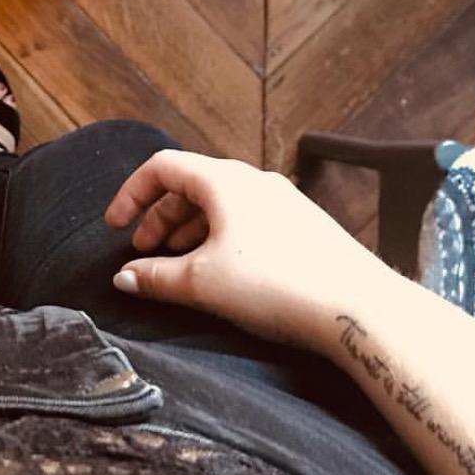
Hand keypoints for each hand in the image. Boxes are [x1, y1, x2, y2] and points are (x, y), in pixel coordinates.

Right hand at [104, 150, 390, 349]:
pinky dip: (219, 237)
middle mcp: (253, 180)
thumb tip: (124, 277)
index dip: (131, 194)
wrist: (359, 308)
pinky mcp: (302, 226)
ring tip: (177, 265)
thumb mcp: (201, 282)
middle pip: (190, 185)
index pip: (162, 167)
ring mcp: (282, 201)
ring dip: (188, 230)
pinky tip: (221, 271)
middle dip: (159, 218)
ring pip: (220, 204)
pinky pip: (246, 219)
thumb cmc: (276, 284)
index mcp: (223, 180)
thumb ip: (155, 276)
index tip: (115, 227)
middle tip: (143, 253)